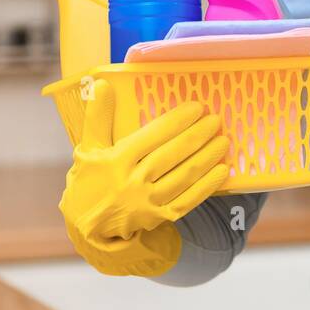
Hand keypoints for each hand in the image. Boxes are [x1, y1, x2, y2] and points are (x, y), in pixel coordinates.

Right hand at [59, 80, 229, 275]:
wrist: (86, 226)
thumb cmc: (89, 180)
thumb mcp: (87, 148)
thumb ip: (97, 116)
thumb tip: (101, 83)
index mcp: (115, 161)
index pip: (151, 137)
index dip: (176, 121)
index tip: (196, 108)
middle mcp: (132, 182)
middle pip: (171, 155)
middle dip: (196, 136)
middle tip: (216, 120)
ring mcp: (147, 202)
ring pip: (183, 177)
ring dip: (206, 158)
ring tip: (223, 141)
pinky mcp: (159, 217)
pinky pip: (188, 200)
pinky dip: (207, 186)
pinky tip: (222, 171)